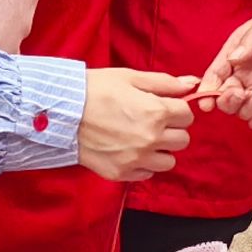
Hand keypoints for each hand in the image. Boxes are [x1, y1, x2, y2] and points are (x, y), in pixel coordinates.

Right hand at [79, 69, 202, 182]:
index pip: (187, 116)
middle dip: (172, 130)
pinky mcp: (121, 173)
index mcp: (156, 112)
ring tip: (142, 139)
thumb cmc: (94, 89)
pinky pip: (147, 174)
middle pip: (183, 140)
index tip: (164, 107)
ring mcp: (136, 159)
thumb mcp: (129, 77)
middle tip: (153, 122)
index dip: (177, 109)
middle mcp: (150, 139)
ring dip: (161, 150)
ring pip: (168, 161)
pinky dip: (143, 164)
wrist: (60, 112)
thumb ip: (164, 83)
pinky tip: (129, 150)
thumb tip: (191, 84)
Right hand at [200, 6, 251, 130]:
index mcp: (237, 53)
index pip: (216, 74)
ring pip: (241, 111)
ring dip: (245, 109)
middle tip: (239, 93)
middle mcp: (245, 74)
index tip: (205, 100)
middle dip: (226, 100)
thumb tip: (234, 59)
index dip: (208, 88)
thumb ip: (251, 40)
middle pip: (224, 97)